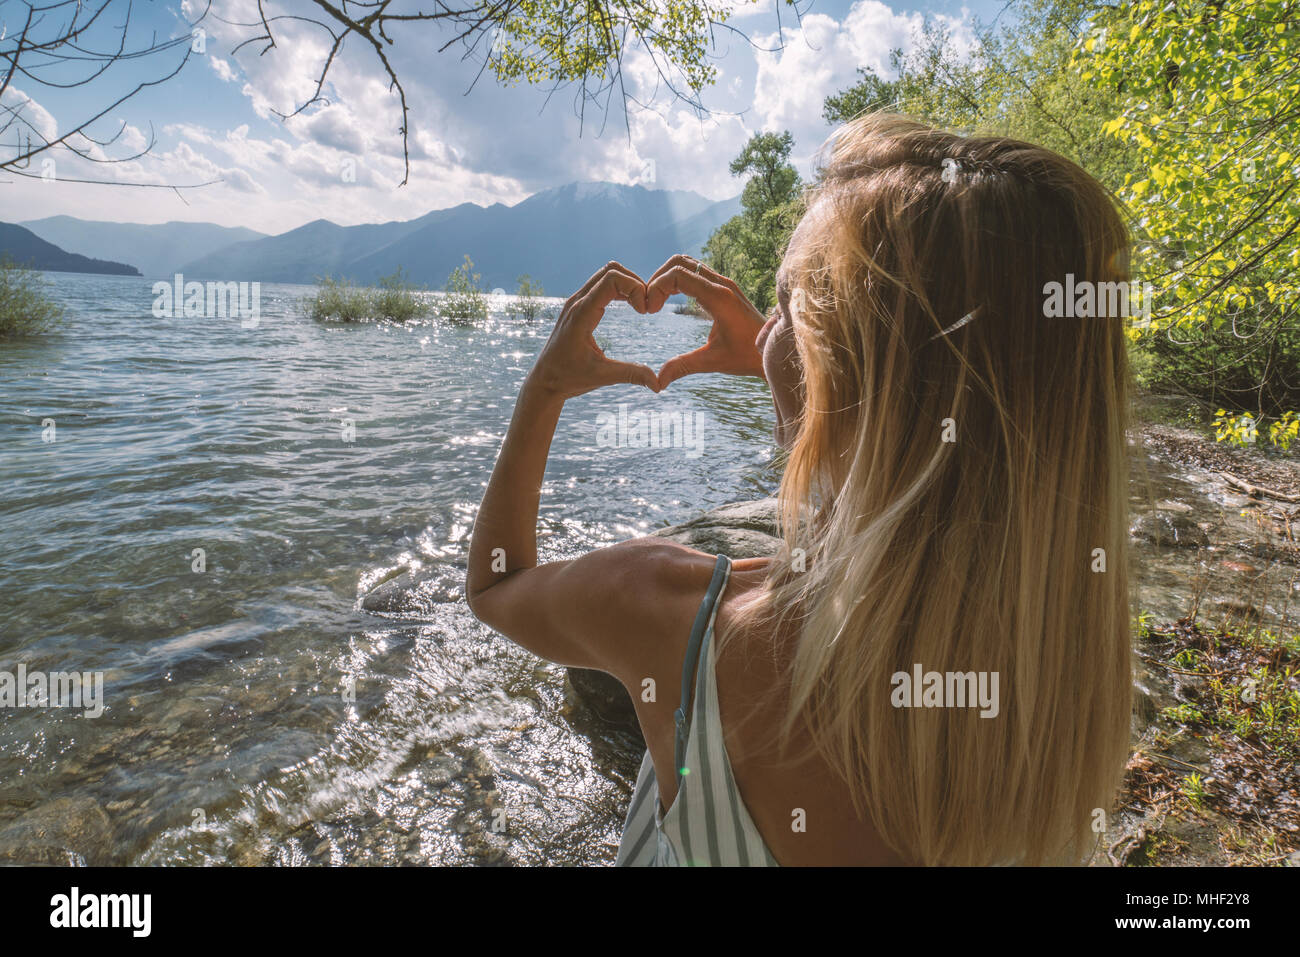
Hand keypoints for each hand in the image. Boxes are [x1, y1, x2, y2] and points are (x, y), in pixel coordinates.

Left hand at [527, 261, 659, 399]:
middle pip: (611, 270)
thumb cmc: (568, 378)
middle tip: (647, 306)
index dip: (635, 288)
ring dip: (627, 285)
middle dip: (634, 283)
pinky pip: (601, 286)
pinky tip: (631, 306)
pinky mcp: (578, 307)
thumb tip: (658, 383)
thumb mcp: (601, 377)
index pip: (612, 279)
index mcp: (581, 313)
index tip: (645, 311)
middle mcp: (577, 302)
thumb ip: (630, 374)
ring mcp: (576, 302)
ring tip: (641, 306)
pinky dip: (619, 290)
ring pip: (606, 275)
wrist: (543, 381)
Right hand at [645, 255, 766, 388]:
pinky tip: (671, 302)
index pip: (679, 274)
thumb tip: (657, 383)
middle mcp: (721, 284)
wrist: (775, 351)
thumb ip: (683, 367)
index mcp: (718, 297)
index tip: (651, 311)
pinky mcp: (725, 288)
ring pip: (688, 264)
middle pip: (680, 262)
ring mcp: (724, 284)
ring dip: (668, 278)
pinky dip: (678, 281)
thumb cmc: (748, 356)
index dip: (657, 288)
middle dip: (658, 279)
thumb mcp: (713, 362)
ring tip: (657, 303)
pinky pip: (696, 273)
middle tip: (650, 305)